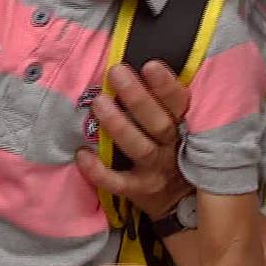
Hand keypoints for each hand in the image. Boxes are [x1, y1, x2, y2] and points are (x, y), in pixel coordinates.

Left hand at [74, 61, 190, 217]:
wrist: (178, 201)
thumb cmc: (171, 149)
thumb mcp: (179, 125)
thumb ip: (164, 101)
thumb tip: (137, 65)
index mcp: (183, 126)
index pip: (179, 103)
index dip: (166, 85)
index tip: (150, 65)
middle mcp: (172, 147)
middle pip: (158, 122)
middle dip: (138, 98)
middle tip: (116, 72)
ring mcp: (157, 171)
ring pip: (140, 148)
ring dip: (118, 125)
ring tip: (99, 103)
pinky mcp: (140, 191)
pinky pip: (118, 183)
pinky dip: (99, 171)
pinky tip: (82, 154)